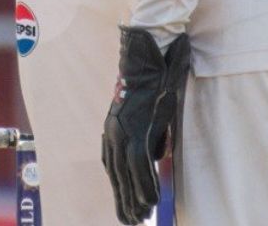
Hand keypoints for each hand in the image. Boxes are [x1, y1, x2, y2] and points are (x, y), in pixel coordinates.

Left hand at [101, 27, 191, 224]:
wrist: (149, 59)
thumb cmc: (153, 83)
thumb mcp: (150, 114)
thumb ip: (149, 135)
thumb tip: (155, 154)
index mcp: (113, 131)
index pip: (113, 169)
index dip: (119, 190)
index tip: (125, 208)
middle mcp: (113, 134)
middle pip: (117, 176)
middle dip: (124, 201)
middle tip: (131, 222)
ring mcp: (122, 132)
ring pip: (126, 174)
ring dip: (134, 198)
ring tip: (141, 218)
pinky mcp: (135, 129)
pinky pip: (138, 164)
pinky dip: (144, 183)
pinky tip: (150, 200)